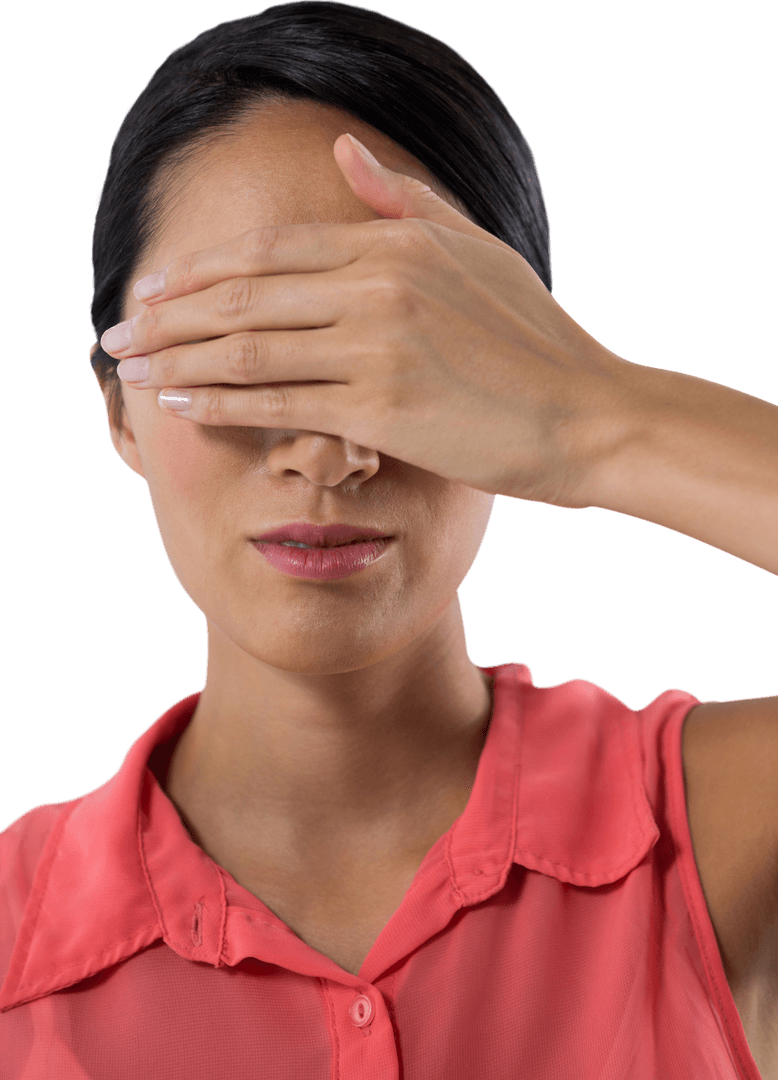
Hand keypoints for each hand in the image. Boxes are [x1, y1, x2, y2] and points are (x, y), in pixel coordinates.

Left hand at [100, 133, 632, 506]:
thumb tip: (342, 150)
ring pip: (251, 349)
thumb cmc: (537, 338)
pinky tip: (181, 405)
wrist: (590, 413)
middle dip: (171, 317)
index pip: (273, 250)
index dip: (204, 272)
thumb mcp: (476, 249)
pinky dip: (222, 403)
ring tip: (131, 371)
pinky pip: (280, 403)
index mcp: (396, 243)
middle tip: (118, 334)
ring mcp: (378, 346)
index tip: (157, 291)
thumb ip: (403, 201)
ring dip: (179, 360)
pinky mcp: (382, 409)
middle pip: (246, 296)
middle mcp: (378, 285)